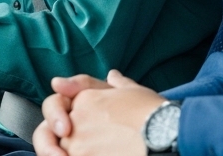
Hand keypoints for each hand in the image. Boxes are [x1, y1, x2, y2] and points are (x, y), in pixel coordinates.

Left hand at [36, 70, 164, 155]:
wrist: (165, 134)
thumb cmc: (153, 113)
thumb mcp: (134, 91)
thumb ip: (117, 85)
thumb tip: (111, 75)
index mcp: (84, 100)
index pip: (56, 106)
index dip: (57, 116)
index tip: (63, 127)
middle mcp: (76, 121)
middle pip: (57, 135)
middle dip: (62, 143)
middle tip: (75, 149)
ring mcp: (77, 145)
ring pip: (64, 152)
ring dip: (77, 152)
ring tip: (102, 150)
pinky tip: (104, 155)